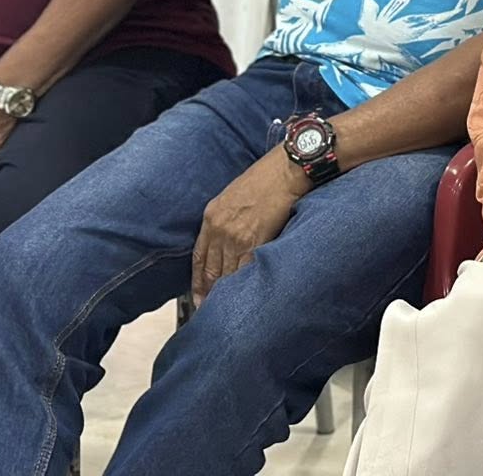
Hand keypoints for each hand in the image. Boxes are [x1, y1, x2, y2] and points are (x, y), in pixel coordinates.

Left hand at [192, 149, 307, 304]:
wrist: (285, 170)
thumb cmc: (264, 178)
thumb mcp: (232, 196)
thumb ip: (223, 220)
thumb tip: (225, 242)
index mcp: (211, 216)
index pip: (198, 258)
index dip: (197, 281)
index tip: (198, 297)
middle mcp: (219, 228)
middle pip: (210, 271)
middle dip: (208, 294)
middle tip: (209, 311)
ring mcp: (236, 236)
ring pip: (225, 275)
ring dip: (225, 294)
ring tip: (228, 312)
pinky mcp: (256, 241)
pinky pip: (244, 271)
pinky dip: (243, 286)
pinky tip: (244, 298)